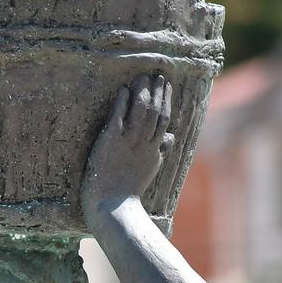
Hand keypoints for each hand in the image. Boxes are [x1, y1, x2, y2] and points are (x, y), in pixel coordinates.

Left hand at [81, 75, 174, 224]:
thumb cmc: (127, 193)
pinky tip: (123, 90)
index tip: (165, 85)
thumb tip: (171, 138)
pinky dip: (122, 103)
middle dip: (157, 91)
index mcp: (153, 150)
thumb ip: (160, 152)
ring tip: (142, 77)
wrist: (114, 208)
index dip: (166, 100)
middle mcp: (143, 144)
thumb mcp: (148, 170)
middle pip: (155, 112)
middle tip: (157, 74)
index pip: (164, 120)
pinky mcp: (110, 142)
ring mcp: (128, 142)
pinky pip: (119, 118)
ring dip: (142, 92)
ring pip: (141, 112)